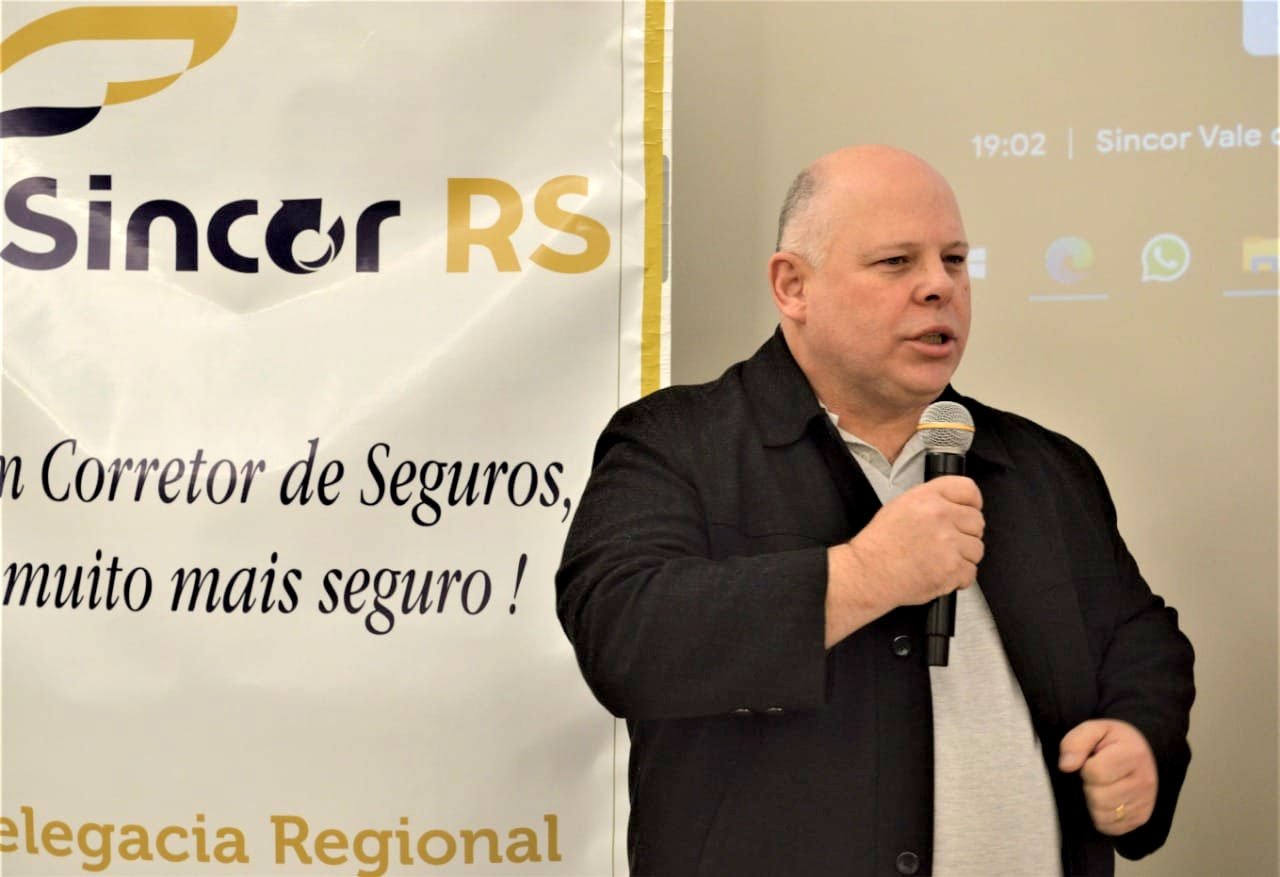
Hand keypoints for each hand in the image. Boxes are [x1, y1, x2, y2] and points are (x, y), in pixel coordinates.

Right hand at [825, 476, 982, 644]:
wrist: (867, 574)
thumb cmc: (879, 545)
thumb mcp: (900, 506)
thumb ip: (931, 501)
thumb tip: (956, 507)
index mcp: (926, 497)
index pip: (968, 490)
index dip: (972, 503)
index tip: (968, 512)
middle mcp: (939, 516)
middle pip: (977, 521)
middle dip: (965, 534)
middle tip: (946, 542)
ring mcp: (948, 543)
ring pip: (977, 548)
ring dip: (963, 557)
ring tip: (939, 560)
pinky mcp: (952, 569)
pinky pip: (971, 572)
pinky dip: (958, 577)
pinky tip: (939, 573)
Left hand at [1058, 719, 1157, 835]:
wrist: (1140, 753)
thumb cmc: (1112, 742)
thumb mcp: (1093, 730)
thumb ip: (1075, 742)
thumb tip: (1065, 766)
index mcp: (1133, 754)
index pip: (1095, 773)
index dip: (1085, 768)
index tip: (1090, 761)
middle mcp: (1144, 781)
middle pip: (1099, 798)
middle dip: (1089, 787)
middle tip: (1095, 776)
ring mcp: (1145, 802)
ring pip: (1102, 815)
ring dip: (1093, 803)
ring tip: (1100, 787)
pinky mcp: (1141, 818)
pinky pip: (1110, 827)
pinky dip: (1100, 816)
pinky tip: (1105, 801)